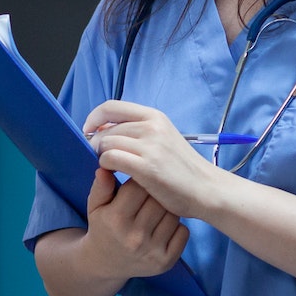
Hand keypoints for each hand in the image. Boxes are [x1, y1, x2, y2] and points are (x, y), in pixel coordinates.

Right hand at [76, 168, 188, 280]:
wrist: (104, 263)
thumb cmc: (103, 227)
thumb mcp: (95, 206)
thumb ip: (101, 187)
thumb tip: (104, 168)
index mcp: (116, 220)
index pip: (139, 186)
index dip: (141, 180)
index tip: (140, 182)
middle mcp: (134, 237)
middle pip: (159, 200)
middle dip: (156, 194)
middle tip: (150, 196)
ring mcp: (152, 251)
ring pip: (173, 215)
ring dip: (168, 209)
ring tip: (156, 212)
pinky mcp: (165, 262)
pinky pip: (183, 232)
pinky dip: (177, 227)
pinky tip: (164, 227)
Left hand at [85, 100, 225, 218]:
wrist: (207, 189)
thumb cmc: (182, 168)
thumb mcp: (163, 139)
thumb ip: (138, 132)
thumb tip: (103, 130)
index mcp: (155, 116)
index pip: (111, 107)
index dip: (94, 118)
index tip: (89, 131)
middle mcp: (152, 126)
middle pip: (106, 129)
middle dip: (95, 144)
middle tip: (98, 158)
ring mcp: (150, 146)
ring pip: (105, 143)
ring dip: (100, 156)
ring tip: (108, 168)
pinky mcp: (147, 166)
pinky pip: (110, 159)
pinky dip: (105, 166)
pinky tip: (113, 174)